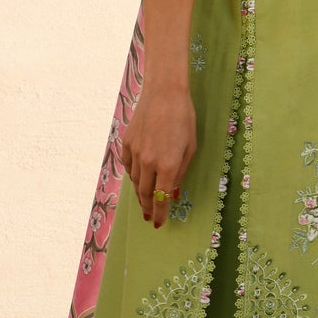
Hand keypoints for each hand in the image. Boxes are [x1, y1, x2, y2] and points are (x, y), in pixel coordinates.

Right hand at [120, 81, 196, 227]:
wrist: (164, 93)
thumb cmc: (184, 118)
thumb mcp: (190, 148)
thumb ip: (181, 172)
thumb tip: (173, 192)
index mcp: (168, 165)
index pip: (162, 198)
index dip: (161, 213)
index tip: (159, 224)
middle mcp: (149, 162)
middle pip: (145, 193)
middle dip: (148, 208)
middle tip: (149, 218)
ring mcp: (135, 152)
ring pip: (135, 181)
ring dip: (140, 194)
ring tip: (144, 203)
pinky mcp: (127, 143)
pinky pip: (128, 166)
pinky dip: (133, 175)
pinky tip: (137, 179)